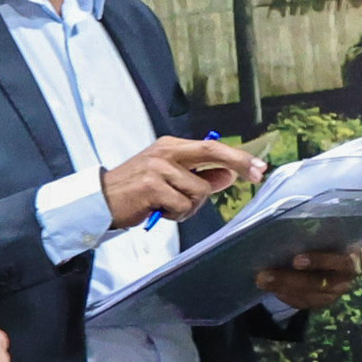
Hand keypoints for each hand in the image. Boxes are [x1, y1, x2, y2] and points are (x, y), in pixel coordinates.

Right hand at [100, 135, 265, 226]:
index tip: (260, 167)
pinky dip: (176, 214)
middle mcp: (165, 152)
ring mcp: (157, 168)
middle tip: (257, 175)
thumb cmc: (137, 191)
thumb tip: (228, 175)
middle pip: (211, 152)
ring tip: (169, 207)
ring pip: (199, 191)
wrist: (101, 200)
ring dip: (190, 207)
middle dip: (239, 163)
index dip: (238, 157)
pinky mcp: (151, 186)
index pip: (211, 147)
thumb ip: (199, 176)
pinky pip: (183, 206)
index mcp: (171, 147)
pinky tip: (160, 211)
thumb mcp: (170, 179)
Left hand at [253, 245, 361, 313]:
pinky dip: (287, 297)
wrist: (335, 262)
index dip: (318, 261)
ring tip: (262, 281)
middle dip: (289, 279)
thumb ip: (315, 237)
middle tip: (264, 275)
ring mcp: (334, 294)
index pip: (337, 261)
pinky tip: (273, 290)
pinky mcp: (323, 303)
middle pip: (317, 282)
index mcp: (350, 258)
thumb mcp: (326, 238)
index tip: (296, 260)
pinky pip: (303, 303)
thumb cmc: (326, 243)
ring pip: (308, 295)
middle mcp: (345, 280)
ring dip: (282, 289)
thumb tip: (287, 230)